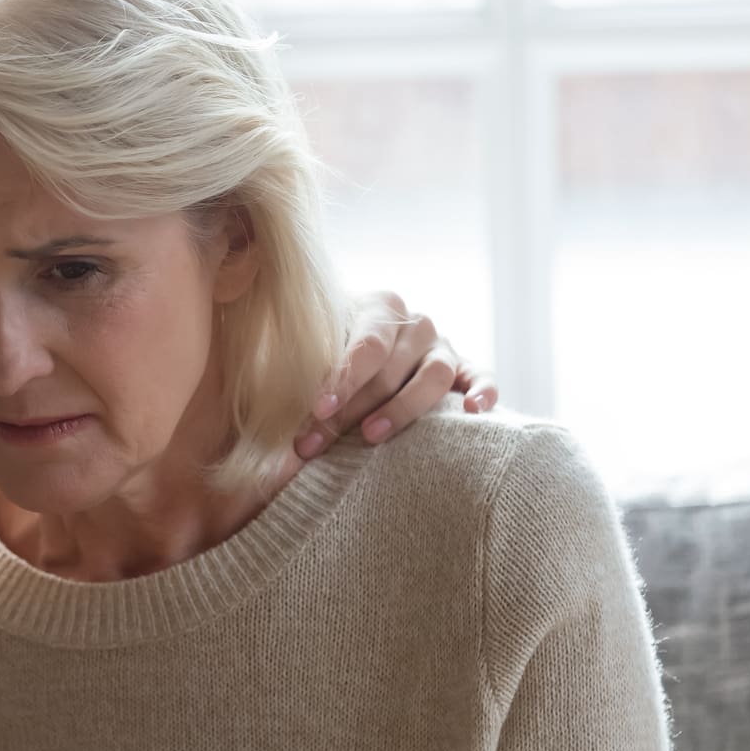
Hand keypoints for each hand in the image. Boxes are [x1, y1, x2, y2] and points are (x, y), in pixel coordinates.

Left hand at [294, 289, 499, 460]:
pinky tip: (472, 411)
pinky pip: (482, 377)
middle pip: (390, 369)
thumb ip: (290, 363)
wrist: (362, 346)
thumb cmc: (324, 350)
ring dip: (402, 409)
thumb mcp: (305, 345)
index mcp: (379, 306)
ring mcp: (443, 347)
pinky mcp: (465, 370)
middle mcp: (415, 323)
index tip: (317, 410)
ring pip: (433, 377)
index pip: (365, 346)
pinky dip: (483, 391)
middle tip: (316, 444)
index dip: (341, 379)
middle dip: (350, 410)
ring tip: (372, 435)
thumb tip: (266, 398)